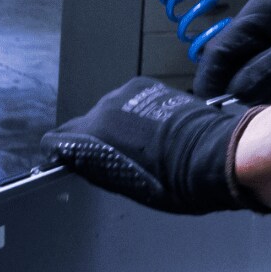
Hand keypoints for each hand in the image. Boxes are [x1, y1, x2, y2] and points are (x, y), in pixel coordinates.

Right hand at [44, 78, 268, 214]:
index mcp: (92, 134)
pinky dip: (136, 114)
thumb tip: (82, 162)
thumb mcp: (127, 185)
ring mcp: (126, 92)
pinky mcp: (147, 85)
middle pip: (85, 123)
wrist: (213, 154)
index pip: (56, 139)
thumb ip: (98, 168)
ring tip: (142, 144)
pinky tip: (155, 129)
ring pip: (109, 111)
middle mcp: (103, 107)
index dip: (62, 153)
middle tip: (118, 159)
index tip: (70, 162)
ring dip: (118, 125)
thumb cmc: (174, 181)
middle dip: (95, 140)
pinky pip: (130, 101)